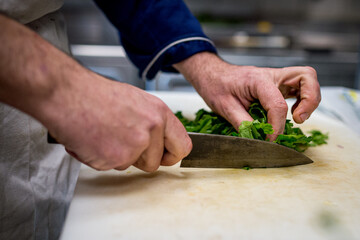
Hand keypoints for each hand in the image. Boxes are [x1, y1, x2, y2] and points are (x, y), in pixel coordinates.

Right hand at [0, 14, 190, 171]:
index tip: (165, 157)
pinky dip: (101, 159)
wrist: (68, 94)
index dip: (173, 155)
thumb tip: (158, 139)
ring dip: (119, 157)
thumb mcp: (136, 101)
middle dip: (140, 159)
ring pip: (132, 166)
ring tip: (105, 136)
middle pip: (155, 163)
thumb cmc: (96, 94)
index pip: (182, 145)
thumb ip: (151, 122)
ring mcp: (135, 145)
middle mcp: (151, 129)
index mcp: (159, 113)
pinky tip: (94, 140)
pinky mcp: (116, 158)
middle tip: (122, 143)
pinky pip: (112, 168)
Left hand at [174, 52, 320, 140]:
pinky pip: (299, 88)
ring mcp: (277, 78)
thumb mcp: (224, 107)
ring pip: (307, 80)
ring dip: (310, 99)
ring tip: (297, 117)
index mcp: (257, 80)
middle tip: (298, 119)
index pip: (277, 104)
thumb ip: (243, 124)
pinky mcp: (277, 85)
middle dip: (310, 100)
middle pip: (306, 77)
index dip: (277, 126)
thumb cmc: (216, 85)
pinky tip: (291, 113)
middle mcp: (271, 75)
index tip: (269, 140)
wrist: (212, 74)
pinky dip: (302, 101)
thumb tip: (259, 140)